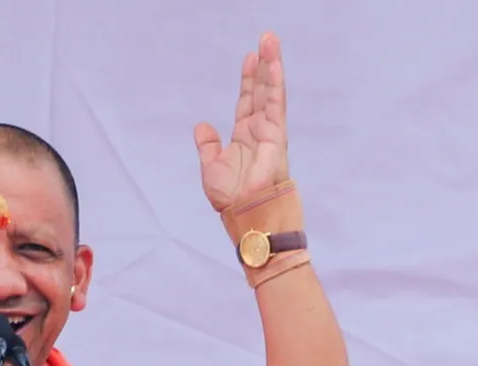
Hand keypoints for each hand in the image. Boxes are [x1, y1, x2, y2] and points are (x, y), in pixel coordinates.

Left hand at [195, 33, 288, 211]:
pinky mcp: (276, 138)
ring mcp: (269, 133)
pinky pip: (275, 107)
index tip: (249, 58)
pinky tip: (274, 68)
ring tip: (271, 43)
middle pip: (262, 91)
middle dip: (264, 65)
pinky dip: (275, 87)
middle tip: (266, 39)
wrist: (244, 215)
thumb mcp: (211, 168)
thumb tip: (201, 126)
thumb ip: (208, 146)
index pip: (247, 101)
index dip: (248, 80)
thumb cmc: (231, 198)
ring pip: (271, 93)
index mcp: (244, 137)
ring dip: (272, 68)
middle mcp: (259, 131)